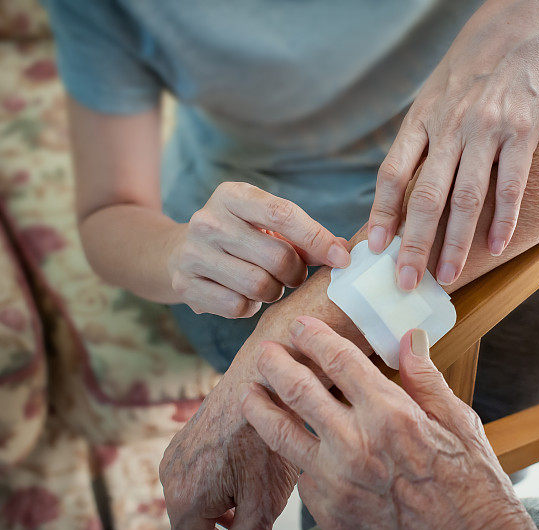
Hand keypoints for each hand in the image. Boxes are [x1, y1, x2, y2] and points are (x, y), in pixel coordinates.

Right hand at [160, 380, 298, 529]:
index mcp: (186, 501)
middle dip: (220, 528)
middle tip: (248, 516)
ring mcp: (173, 458)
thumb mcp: (265, 501)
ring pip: (192, 500)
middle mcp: (171, 480)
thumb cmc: (265, 439)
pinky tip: (241, 473)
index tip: (242, 527)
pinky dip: (213, 483)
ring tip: (248, 497)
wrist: (261, 381)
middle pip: (191, 524)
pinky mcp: (182, 442)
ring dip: (216, 507)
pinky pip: (192, 475)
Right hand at [167, 181, 349, 317]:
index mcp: (232, 195)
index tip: (342, 258)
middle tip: (294, 276)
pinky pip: (237, 307)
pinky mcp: (184, 285)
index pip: (283, 214)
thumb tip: (342, 252)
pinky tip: (244, 295)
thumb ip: (304, 236)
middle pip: (277, 257)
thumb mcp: (266, 224)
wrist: (178, 252)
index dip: (317, 238)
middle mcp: (208, 220)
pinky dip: (250, 307)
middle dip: (296, 273)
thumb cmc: (240, 236)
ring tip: (269, 284)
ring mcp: (192, 253)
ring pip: (259, 285)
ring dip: (275, 291)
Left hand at [241, 317, 535, 529]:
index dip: (315, 338)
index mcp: (390, 415)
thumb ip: (424, 378)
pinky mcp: (330, 512)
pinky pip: (301, 476)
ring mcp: (338, 482)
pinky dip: (294, 456)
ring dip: (262, 409)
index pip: (339, 361)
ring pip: (282, 436)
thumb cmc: (469, 481)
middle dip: (276, 365)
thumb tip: (409, 339)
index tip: (301, 326)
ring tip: (250, 393)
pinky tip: (292, 444)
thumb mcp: (458, 421)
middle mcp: (356, 446)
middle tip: (265, 352)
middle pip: (299, 391)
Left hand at [367, 0, 538, 289]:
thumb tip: (401, 185)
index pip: (393, 173)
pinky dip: (504, 219)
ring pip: (466, 197)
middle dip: (413, 244)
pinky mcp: (523, 130)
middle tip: (406, 281)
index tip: (374, 247)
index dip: (382, 213)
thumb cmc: (476, 67)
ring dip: (456, 243)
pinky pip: (512, 184)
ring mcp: (486, 129)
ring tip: (449, 275)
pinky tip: (497, 245)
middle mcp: (450, 127)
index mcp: (422, 119)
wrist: (526, 28)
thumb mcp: (435, 94)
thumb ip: (420, 137)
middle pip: (425, 196)